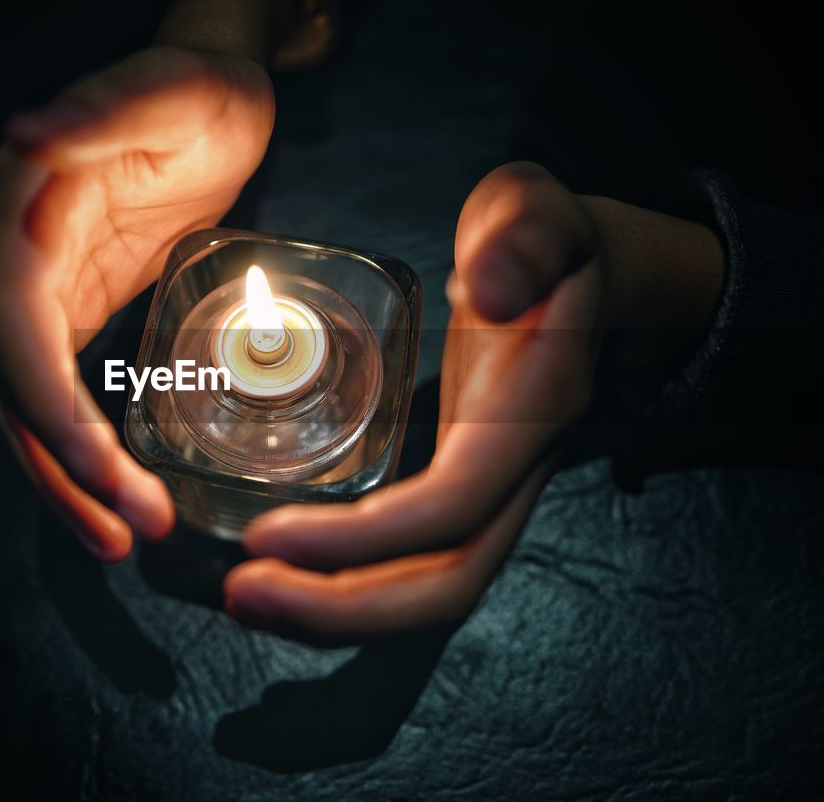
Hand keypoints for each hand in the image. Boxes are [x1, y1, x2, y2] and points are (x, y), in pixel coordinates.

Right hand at [0, 46, 274, 561]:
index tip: (100, 467)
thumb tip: (23, 136)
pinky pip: (74, 396)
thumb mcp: (163, 89)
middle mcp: (29, 266)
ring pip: (39, 409)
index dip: (50, 406)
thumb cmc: (193, 88)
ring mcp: (57, 294)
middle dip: (66, 469)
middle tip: (129, 532)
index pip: (18, 332)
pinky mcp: (89, 311)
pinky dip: (92, 451)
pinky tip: (126, 492)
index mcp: (31, 218)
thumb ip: (96, 113)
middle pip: (21, 391)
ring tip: (127, 538)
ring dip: (73, 481)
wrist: (216, 96)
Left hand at [223, 162, 723, 643]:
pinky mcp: (460, 490)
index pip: (454, 506)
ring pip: (430, 590)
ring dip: (337, 613)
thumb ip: (523, 235)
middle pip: (447, 585)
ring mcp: (490, 490)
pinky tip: (280, 570)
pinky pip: (410, 562)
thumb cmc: (545, 241)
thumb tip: (489, 285)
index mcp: (530, 412)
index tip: (269, 534)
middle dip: (343, 609)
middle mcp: (516, 471)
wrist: (583, 276)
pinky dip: (346, 582)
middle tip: (240, 592)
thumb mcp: (536, 211)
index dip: (364, 539)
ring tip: (246, 598)